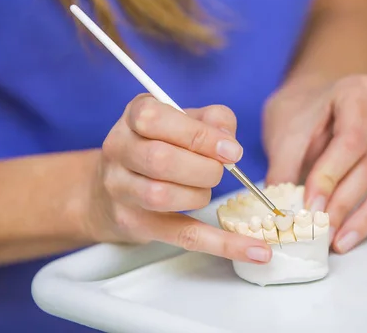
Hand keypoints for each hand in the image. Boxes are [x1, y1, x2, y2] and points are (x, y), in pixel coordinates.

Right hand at [84, 94, 271, 263]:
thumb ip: (213, 120)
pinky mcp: (135, 223)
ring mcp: (120, 189)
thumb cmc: (158, 145)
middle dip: (204, 168)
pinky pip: (183, 236)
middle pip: (159, 159)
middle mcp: (119, 149)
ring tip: (205, 190)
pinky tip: (255, 250)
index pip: (155, 119)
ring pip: (162, 196)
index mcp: (134, 116)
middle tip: (221, 170)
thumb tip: (230, 143)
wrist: (111, 188)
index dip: (198, 135)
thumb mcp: (184, 121)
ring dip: (199, 195)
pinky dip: (223, 244)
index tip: (231, 150)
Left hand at [263, 74, 366, 252]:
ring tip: (348, 239)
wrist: (311, 97)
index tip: (311, 206)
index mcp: (357, 93)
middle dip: (346, 203)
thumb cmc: (300, 112)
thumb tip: (282, 209)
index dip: (331, 177)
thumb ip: (283, 167)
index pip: (351, 142)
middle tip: (322, 232)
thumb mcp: (284, 131)